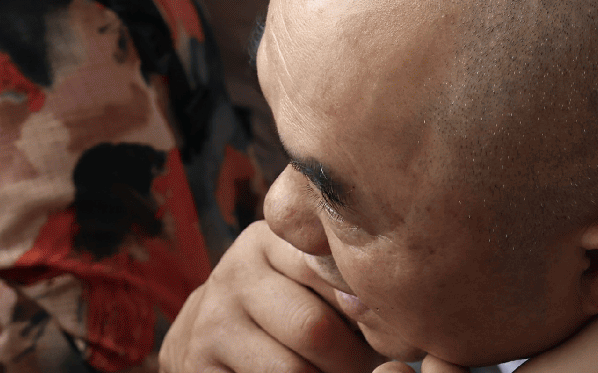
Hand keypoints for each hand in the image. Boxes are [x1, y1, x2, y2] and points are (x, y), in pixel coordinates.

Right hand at [161, 223, 382, 372]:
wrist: (214, 339)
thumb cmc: (289, 309)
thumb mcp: (312, 284)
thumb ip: (346, 286)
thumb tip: (395, 315)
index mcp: (270, 239)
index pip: (332, 272)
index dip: (368, 310)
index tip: (385, 327)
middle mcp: (235, 271)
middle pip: (315, 329)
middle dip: (352, 361)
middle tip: (366, 365)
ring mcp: (214, 318)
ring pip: (293, 370)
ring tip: (340, 372)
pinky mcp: (202, 361)